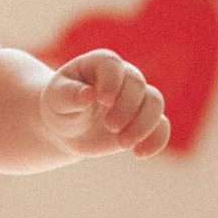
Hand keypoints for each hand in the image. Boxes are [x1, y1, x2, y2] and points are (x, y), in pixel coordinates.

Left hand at [39, 49, 169, 157]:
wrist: (66, 129)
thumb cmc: (59, 107)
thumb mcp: (55, 99)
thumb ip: (68, 95)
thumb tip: (87, 94)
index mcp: (99, 64)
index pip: (112, 64)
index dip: (112, 80)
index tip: (103, 100)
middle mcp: (123, 77)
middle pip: (137, 85)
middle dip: (127, 107)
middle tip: (110, 127)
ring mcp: (136, 99)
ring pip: (155, 103)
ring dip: (144, 124)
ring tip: (123, 144)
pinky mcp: (143, 121)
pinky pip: (162, 127)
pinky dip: (157, 140)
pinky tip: (140, 153)